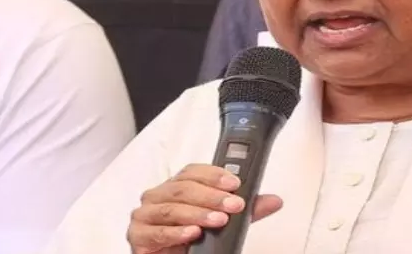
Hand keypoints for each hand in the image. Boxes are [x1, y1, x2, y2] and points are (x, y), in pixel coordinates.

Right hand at [127, 164, 283, 253]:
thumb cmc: (190, 241)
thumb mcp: (220, 222)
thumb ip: (245, 212)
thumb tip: (273, 201)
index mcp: (176, 187)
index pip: (192, 171)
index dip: (214, 175)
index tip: (235, 184)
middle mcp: (158, 196)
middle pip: (183, 188)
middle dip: (211, 196)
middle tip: (233, 204)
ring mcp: (145, 215)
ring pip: (171, 208)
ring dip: (198, 213)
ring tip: (218, 220)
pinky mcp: (138, 235)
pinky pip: (157, 231)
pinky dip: (176, 232)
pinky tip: (193, 233)